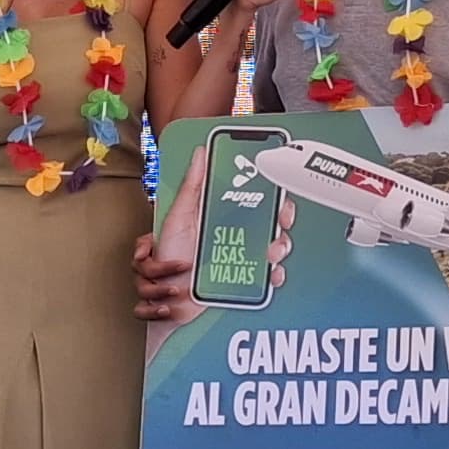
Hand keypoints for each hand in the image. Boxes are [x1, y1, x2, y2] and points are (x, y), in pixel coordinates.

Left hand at [135, 164, 291, 325]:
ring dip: (280, 247)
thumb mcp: (178, 216)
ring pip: (274, 245)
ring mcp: (242, 255)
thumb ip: (191, 187)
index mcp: (221, 214)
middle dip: (281, 220)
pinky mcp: (245, 278)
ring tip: (270, 252)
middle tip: (279, 223)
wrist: (167, 293)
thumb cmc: (169, 255)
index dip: (271, 192)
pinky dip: (275, 274)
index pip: (254, 196)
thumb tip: (200, 155)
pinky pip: (268, 275)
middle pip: (270, 220)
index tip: (277, 192)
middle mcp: (235, 232)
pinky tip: (271, 273)